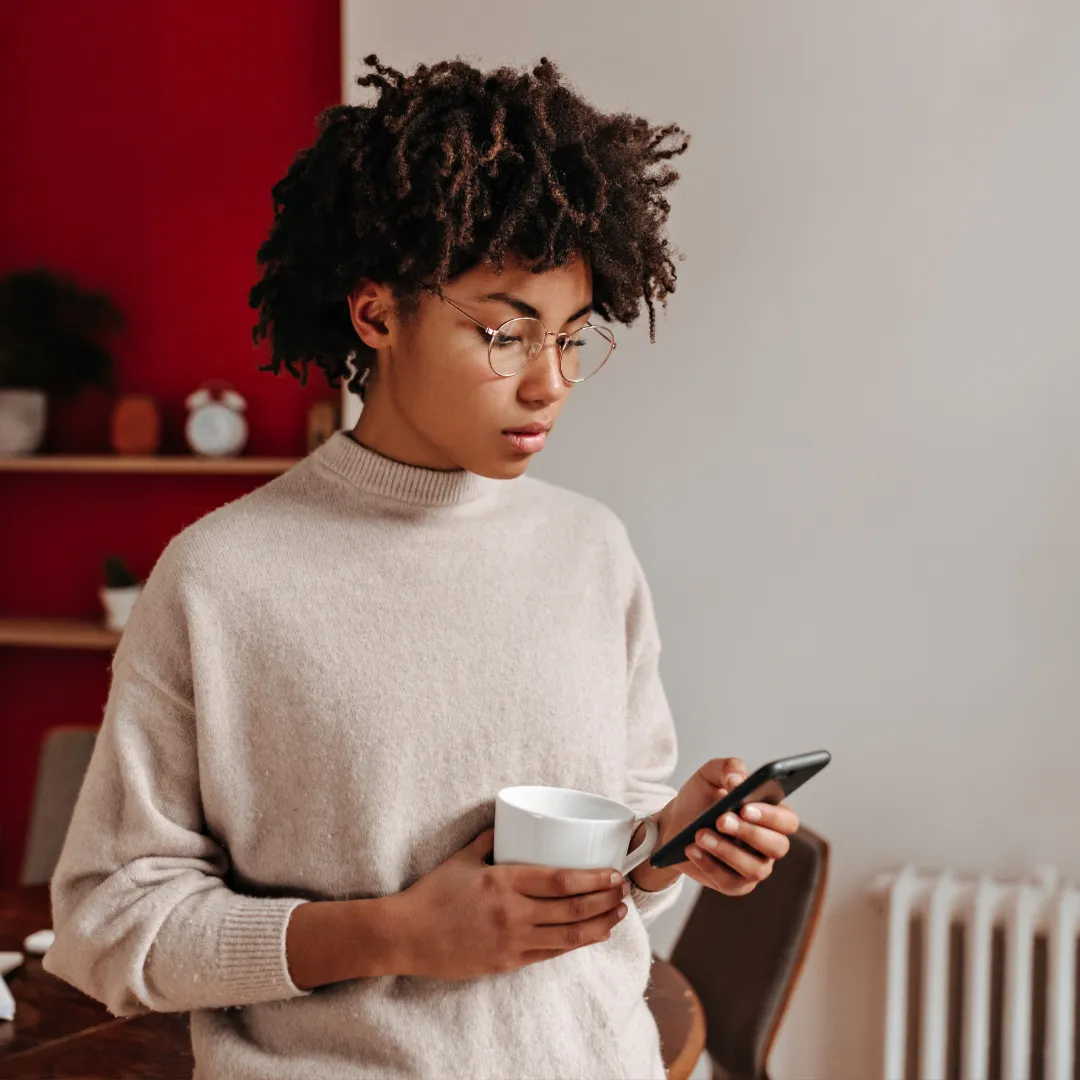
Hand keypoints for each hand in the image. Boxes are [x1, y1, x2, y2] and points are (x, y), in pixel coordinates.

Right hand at [395, 828, 630, 979]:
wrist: (406, 935)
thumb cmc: (433, 893)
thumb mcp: (462, 857)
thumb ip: (491, 838)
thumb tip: (515, 820)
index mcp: (503, 882)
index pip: (561, 881)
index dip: (594, 879)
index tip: (613, 874)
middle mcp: (512, 914)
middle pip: (572, 909)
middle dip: (604, 901)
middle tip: (625, 893)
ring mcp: (511, 942)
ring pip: (567, 937)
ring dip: (598, 926)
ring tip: (618, 916)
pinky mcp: (507, 963)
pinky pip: (549, 954)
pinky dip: (574, 945)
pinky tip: (590, 936)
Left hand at [631, 757, 799, 896]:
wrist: (674, 823)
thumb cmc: (700, 798)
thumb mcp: (709, 776)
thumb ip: (726, 768)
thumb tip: (737, 778)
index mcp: (771, 815)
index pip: (787, 820)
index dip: (770, 815)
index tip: (745, 806)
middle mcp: (769, 844)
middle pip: (777, 846)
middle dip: (749, 833)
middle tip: (721, 820)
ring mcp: (755, 867)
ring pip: (754, 868)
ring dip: (725, 850)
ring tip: (699, 834)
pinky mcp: (735, 884)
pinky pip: (729, 882)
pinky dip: (709, 865)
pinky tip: (692, 849)